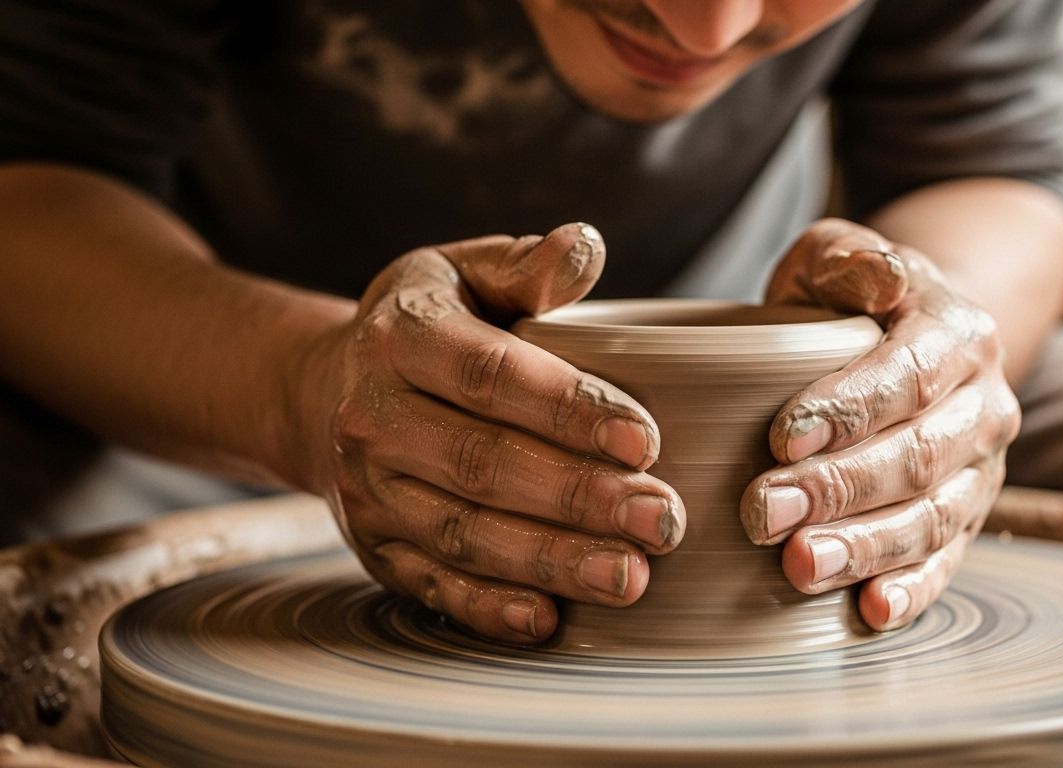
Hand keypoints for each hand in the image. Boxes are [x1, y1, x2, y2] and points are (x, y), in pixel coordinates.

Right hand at [298, 223, 684, 642]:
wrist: (328, 394)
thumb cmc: (429, 325)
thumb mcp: (463, 273)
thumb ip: (526, 266)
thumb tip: (585, 247)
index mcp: (400, 338)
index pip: (489, 376)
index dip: (568, 409)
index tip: (647, 439)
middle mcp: (372, 419)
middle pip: (481, 464)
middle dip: (577, 497)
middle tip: (663, 518)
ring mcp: (368, 494)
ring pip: (463, 534)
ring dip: (551, 561)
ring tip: (630, 575)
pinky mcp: (376, 551)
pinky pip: (433, 587)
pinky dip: (489, 609)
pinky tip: (550, 621)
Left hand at [741, 218, 1019, 630]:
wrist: (916, 339)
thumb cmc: (854, 299)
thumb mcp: (842, 256)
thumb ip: (850, 259)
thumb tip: (876, 276)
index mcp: (961, 334)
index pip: (910, 376)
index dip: (849, 411)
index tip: (782, 440)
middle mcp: (985, 405)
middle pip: (918, 456)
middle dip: (840, 490)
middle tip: (764, 513)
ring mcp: (981, 470)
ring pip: (933, 518)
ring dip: (865, 548)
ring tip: (799, 567)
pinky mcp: (967, 519)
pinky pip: (946, 561)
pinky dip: (912, 590)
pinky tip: (870, 612)